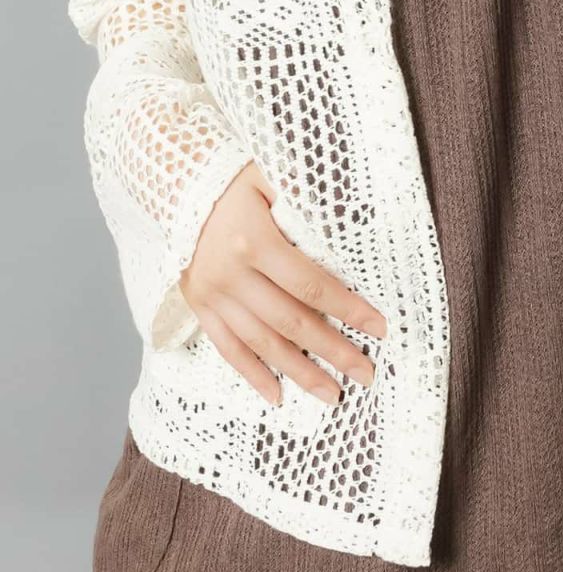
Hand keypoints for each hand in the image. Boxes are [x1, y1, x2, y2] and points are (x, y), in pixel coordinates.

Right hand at [179, 160, 387, 407]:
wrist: (174, 183)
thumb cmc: (234, 178)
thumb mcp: (272, 176)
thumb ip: (307, 202)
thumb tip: (353, 221)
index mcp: (255, 242)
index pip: (311, 285)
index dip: (347, 309)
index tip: (379, 328)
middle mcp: (232, 274)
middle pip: (291, 322)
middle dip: (332, 351)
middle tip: (366, 374)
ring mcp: (213, 295)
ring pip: (261, 343)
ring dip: (299, 373)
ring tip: (332, 394)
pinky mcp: (199, 306)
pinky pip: (227, 347)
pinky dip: (252, 374)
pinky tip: (277, 396)